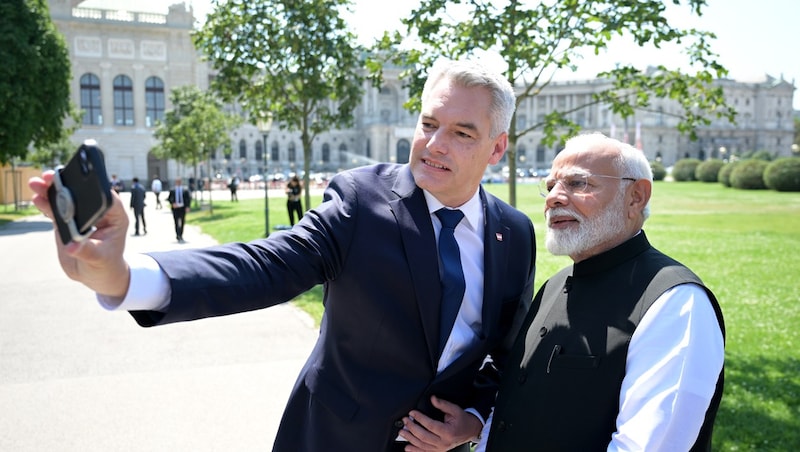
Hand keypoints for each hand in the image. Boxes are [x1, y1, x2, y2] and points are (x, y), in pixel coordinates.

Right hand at [29, 171, 130, 297]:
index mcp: (115, 216)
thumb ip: (86, 250)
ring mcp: (81, 215)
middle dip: (66, 184)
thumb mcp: (99, 258)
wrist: (95, 274)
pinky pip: (56, 209)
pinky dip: (46, 204)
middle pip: (82, 193)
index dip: (91, 188)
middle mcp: (99, 212)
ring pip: (67, 198)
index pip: (105, 196)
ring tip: (36, 184)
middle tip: (50, 177)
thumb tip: (72, 245)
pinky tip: (37, 198)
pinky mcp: (67, 221)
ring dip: (52, 190)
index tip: (77, 181)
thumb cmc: (106, 265)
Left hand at [397, 395, 481, 451]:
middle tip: (405, 420)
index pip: (430, 425)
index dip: (420, 418)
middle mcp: (444, 442)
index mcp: (448, 432)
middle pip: (424, 436)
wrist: (470, 430)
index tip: (412, 413)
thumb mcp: (455, 409)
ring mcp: (441, 449)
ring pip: (422, 445)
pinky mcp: (438, 451)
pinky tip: (407, 447)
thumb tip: (432, 399)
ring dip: (410, 439)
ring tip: (402, 432)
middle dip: (412, 428)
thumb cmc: (462, 420)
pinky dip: (415, 450)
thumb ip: (443, 404)